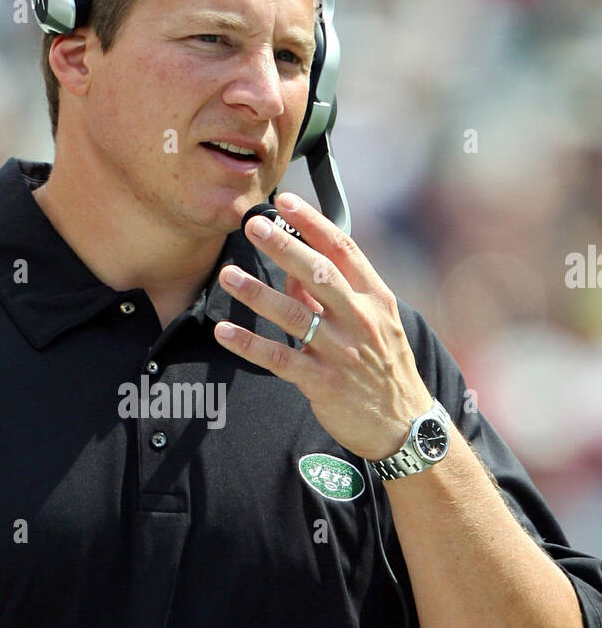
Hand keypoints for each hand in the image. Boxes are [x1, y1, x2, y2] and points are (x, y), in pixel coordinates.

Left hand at [213, 191, 432, 460]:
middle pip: (318, 273)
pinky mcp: (323, 383)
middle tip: (252, 225)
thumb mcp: (373, 323)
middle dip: (283, 247)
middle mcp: (360, 320)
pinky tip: (224, 331)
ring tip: (229, 275)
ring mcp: (342, 352)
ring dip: (258, 293)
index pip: (343, 249)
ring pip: (294, 315)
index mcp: (375, 298)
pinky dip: (249, 344)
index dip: (313, 222)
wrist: (404, 426)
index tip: (286, 201)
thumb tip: (292, 268)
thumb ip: (333, 294)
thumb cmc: (384, 367)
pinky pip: (279, 359)